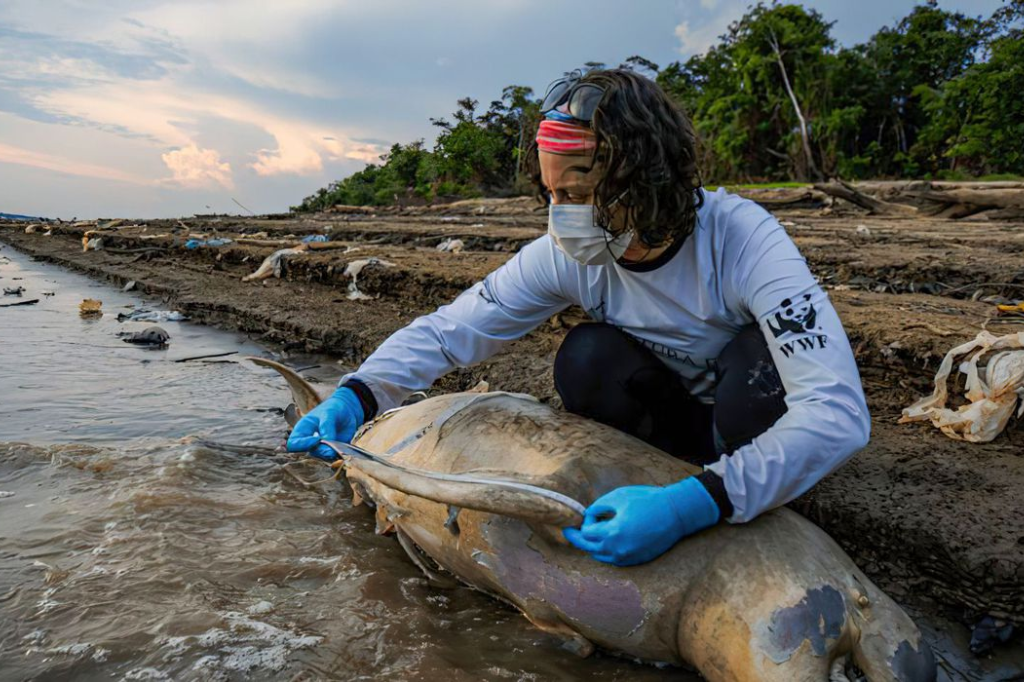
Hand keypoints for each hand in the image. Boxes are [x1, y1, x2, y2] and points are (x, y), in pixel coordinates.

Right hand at [286, 387, 364, 459]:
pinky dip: (339, 454)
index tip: (317, 439)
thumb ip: (327, 429)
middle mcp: (309, 441)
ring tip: (339, 443)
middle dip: (321, 451)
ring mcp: (320, 447)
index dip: (303, 445)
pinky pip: (333, 457)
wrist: (347, 410)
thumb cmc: (333, 409)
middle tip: (331, 445)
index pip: (293, 444)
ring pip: (322, 456)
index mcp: (302, 430)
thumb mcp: (329, 414)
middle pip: (309, 452)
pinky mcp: (332, 451)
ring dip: (330, 453)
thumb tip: (328, 448)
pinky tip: (343, 447)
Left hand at [563, 477, 719, 565]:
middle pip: (589, 549)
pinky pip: (615, 560)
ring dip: (593, 546)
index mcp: (613, 533)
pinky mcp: (637, 560)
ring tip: (590, 535)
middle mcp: (618, 550)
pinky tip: (607, 542)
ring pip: (601, 557)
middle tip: (568, 532)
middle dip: (578, 539)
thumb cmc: (647, 500)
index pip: (586, 534)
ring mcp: (629, 558)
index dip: (585, 521)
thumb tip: (588, 516)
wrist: (676, 513)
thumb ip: (599, 507)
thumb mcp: (618, 496)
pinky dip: (607, 552)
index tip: (591, 513)